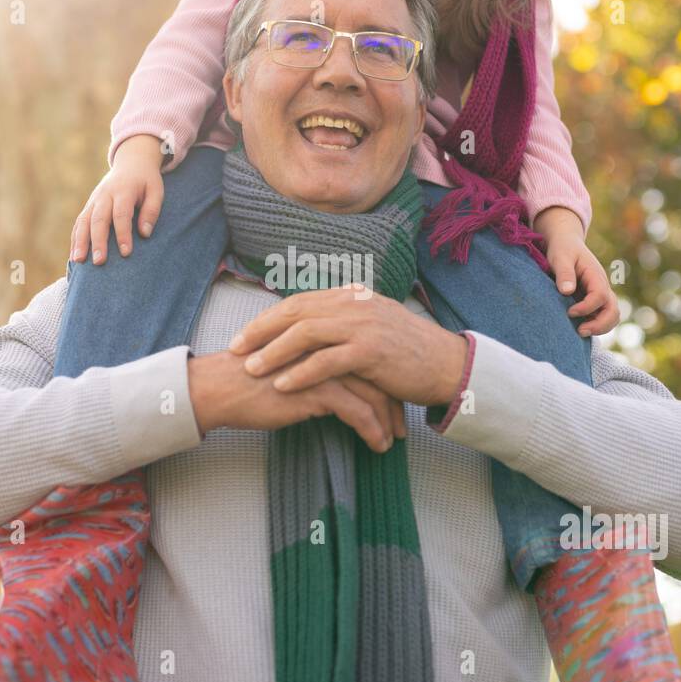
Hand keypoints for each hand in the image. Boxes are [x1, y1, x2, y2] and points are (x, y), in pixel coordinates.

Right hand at [70, 135, 164, 263]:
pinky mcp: (89, 205)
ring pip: (83, 221)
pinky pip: (79, 223)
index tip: (126, 253)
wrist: (131, 162)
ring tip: (78, 261)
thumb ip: (151, 211)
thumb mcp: (156, 191)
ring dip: (80, 242)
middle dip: (98, 242)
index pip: (121, 215)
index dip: (123, 234)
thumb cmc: (146, 181)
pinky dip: (75, 239)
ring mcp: (94, 200)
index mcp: (123, 191)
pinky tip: (75, 255)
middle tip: (99, 262)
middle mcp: (105, 195)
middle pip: (98, 220)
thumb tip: (145, 233)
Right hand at [187, 348, 406, 453]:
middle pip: (378, 372)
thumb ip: (313, 363)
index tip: (396, 402)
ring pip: (374, 392)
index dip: (385, 380)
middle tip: (404, 425)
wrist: (221, 387)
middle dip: (395, 401)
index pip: (367, 355)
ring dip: (389, 420)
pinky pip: (359, 413)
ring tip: (394, 440)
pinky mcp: (318, 389)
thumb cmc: (249, 379)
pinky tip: (378, 445)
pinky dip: (373, 431)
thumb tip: (335, 379)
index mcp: (324, 336)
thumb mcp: (289, 362)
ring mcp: (325, 366)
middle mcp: (329, 346)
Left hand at [226, 285, 469, 408]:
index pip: (300, 301)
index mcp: (352, 296)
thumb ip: (344, 321)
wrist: (445, 365)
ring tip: (251, 368)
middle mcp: (355, 304)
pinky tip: (282, 385)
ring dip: (274, 352)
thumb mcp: (373, 326)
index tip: (244, 335)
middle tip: (235, 349)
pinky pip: (327, 361)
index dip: (269, 317)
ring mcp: (363, 325)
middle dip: (261, 331)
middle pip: (296, 312)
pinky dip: (301, 372)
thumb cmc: (407, 352)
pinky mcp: (371, 351)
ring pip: (307, 334)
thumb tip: (311, 326)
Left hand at [534, 209, 619, 336]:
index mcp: (596, 275)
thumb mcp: (561, 257)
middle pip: (613, 310)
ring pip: (611, 316)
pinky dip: (595, 326)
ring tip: (580, 332)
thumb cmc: (563, 249)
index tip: (570, 312)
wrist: (566, 244)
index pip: (600, 295)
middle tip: (580, 331)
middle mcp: (602, 287)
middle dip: (600, 324)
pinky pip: (601, 317)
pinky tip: (577, 328)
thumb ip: (564, 273)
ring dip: (600, 328)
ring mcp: (600, 295)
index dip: (587, 307)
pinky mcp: (593, 302)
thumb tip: (567, 291)